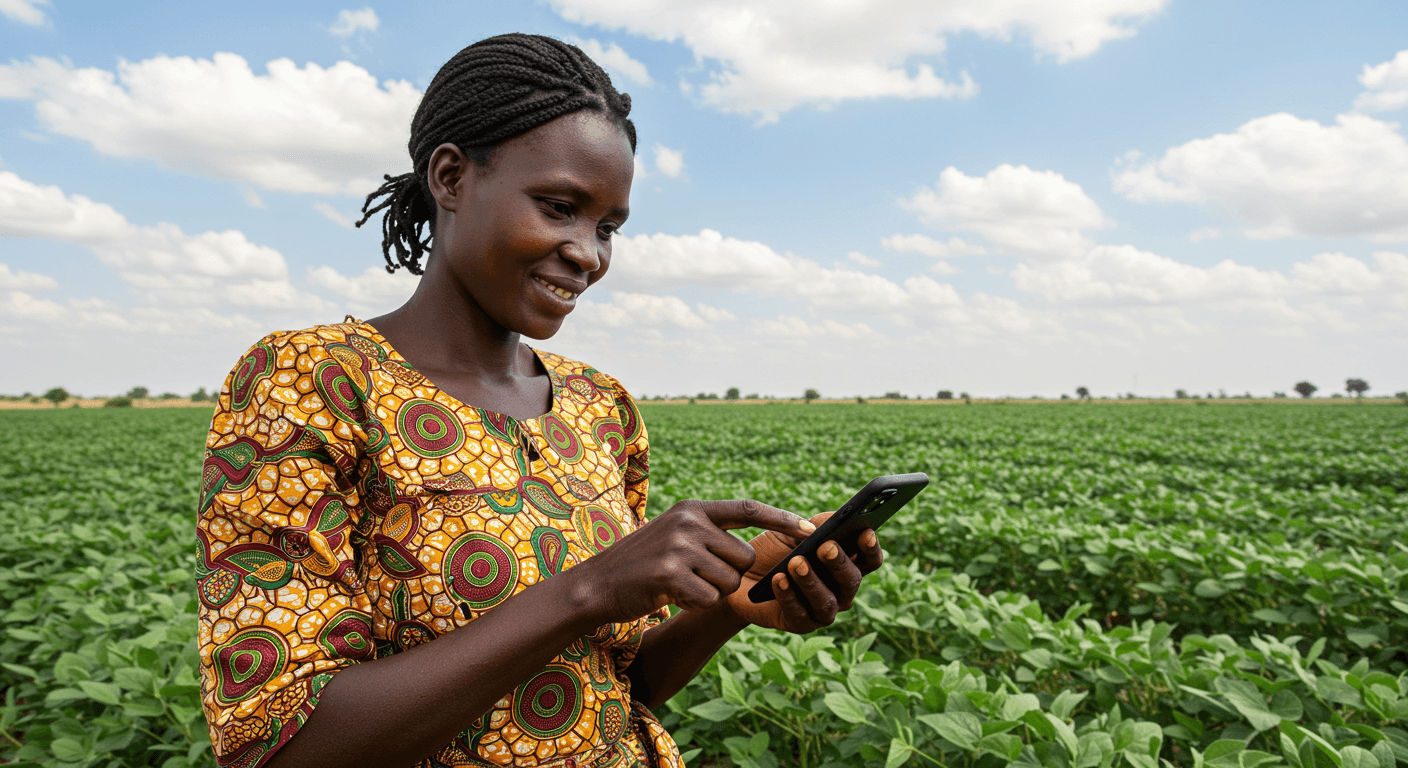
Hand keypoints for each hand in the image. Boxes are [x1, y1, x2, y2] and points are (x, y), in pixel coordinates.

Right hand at [568, 499, 815, 624]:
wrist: (595, 585)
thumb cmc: (642, 565)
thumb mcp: (674, 535)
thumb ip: (709, 534)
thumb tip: (754, 550)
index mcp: (693, 510)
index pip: (748, 509)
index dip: (781, 519)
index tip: (810, 529)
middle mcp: (689, 522)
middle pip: (744, 557)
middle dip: (729, 575)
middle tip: (695, 577)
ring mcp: (679, 547)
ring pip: (730, 581)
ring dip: (711, 592)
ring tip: (680, 585)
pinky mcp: (671, 575)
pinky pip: (709, 598)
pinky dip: (694, 604)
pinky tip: (671, 596)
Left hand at [724, 512, 884, 632]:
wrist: (742, 576)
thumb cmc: (774, 551)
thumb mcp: (793, 532)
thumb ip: (815, 525)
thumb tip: (836, 517)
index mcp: (846, 565)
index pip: (869, 559)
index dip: (871, 548)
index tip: (865, 532)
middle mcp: (840, 591)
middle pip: (851, 580)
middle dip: (839, 563)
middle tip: (825, 547)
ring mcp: (822, 610)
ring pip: (826, 601)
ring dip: (811, 581)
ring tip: (795, 562)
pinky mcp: (799, 624)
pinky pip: (798, 612)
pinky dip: (788, 595)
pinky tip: (778, 580)